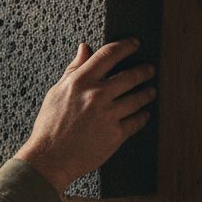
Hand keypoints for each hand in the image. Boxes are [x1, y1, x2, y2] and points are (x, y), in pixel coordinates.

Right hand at [13, 40, 156, 191]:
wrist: (50, 158)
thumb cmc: (50, 125)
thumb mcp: (57, 91)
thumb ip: (74, 69)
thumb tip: (84, 48)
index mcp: (81, 81)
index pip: (108, 54)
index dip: (125, 46)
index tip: (134, 44)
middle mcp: (97, 95)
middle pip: (130, 76)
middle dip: (144, 70)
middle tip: (150, 69)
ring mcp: (109, 115)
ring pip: (138, 98)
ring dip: (147, 93)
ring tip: (151, 91)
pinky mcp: (116, 134)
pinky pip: (137, 121)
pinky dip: (143, 116)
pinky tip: (144, 113)